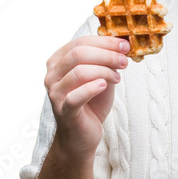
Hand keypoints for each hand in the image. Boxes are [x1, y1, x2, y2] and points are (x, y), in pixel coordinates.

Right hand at [44, 35, 130, 158]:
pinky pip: (75, 96)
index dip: (105, 42)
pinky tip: (105, 85)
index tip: (125, 45)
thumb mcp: (101, 78)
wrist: (82, 136)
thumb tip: (122, 46)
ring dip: (104, 71)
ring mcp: (55, 93)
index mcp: (58, 62)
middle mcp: (52, 75)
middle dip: (106, 54)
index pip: (80, 43)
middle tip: (124, 61)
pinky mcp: (63, 110)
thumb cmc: (91, 105)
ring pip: (78, 72)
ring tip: (118, 77)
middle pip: (78, 54)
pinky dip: (92, 88)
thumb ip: (106, 63)